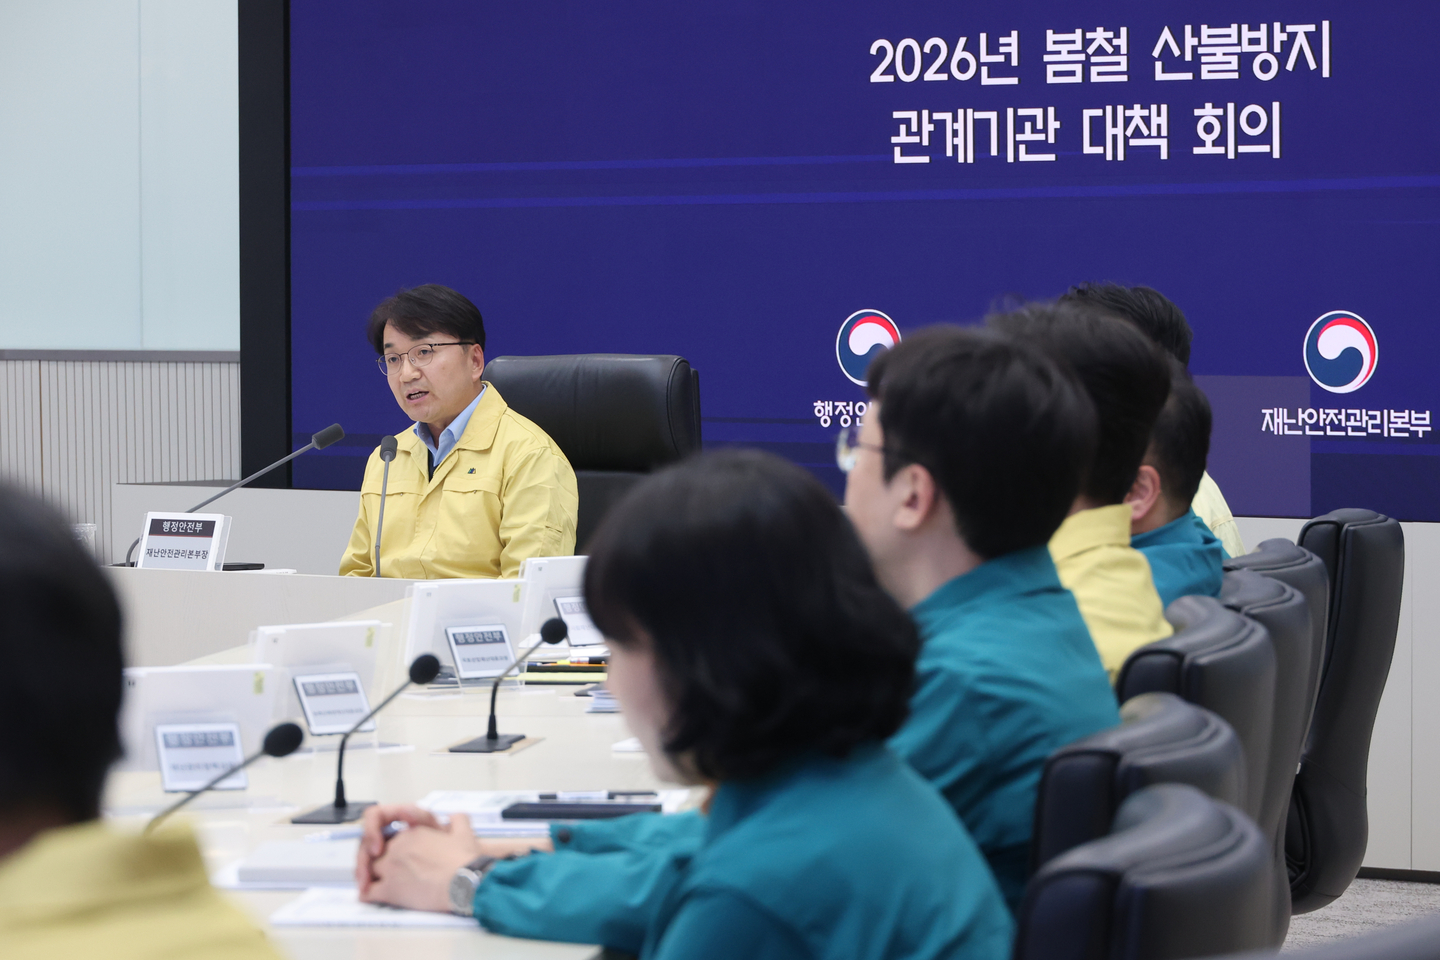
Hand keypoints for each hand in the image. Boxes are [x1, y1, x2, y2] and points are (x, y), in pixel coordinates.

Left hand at [354, 805, 555, 897]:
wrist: (463, 882)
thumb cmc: (464, 861)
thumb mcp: (465, 833)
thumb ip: (458, 820)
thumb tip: (456, 816)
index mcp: (412, 833)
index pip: (388, 833)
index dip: (383, 840)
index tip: (383, 847)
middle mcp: (397, 847)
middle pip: (374, 852)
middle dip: (370, 859)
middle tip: (372, 868)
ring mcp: (391, 867)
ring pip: (368, 870)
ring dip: (367, 876)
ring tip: (368, 882)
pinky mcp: (390, 889)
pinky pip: (368, 892)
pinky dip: (366, 894)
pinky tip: (367, 896)